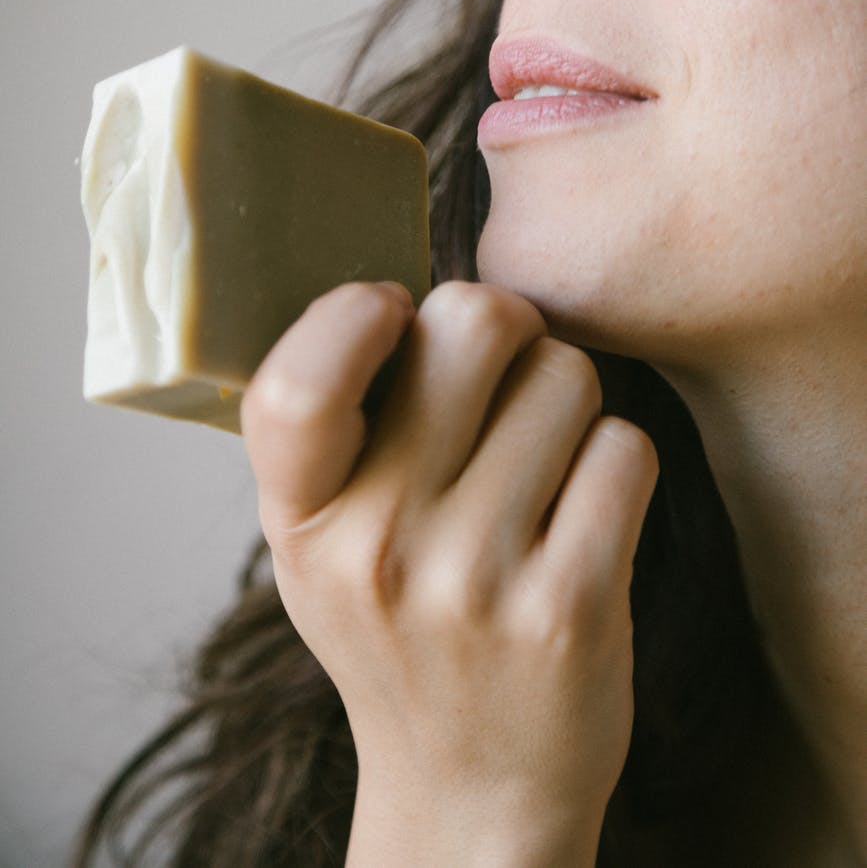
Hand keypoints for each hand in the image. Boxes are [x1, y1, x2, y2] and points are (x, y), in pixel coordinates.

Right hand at [242, 280, 657, 866]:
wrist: (469, 789)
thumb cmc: (397, 628)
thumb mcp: (319, 542)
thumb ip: (335, 428)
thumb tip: (408, 293)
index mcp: (300, 518)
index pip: (298, 380)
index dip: (356, 312)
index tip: (394, 315)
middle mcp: (378, 546)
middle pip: (473, 322)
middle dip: (505, 326)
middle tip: (502, 371)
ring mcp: (474, 580)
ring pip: (565, 377)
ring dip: (566, 402)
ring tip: (538, 465)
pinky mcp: (570, 606)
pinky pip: (624, 448)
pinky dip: (614, 461)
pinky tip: (583, 512)